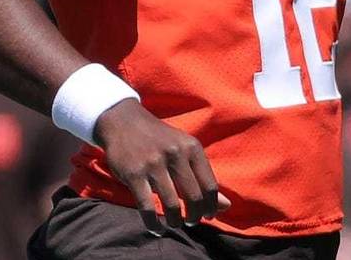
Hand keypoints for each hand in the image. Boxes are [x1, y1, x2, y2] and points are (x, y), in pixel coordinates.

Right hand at [95, 99, 230, 233]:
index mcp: (192, 148)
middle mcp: (175, 154)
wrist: (124, 122)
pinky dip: (153, 224)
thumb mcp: (185, 150)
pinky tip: (157, 228)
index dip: (211, 206)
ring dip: (175, 221)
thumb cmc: (160, 140)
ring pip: (171, 204)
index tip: (209, 216)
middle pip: (194, 197)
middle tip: (191, 222)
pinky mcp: (133, 174)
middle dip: (195, 216)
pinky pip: (147, 207)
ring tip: (175, 224)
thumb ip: (203, 177)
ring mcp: (153, 164)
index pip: (210, 185)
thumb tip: (226, 206)